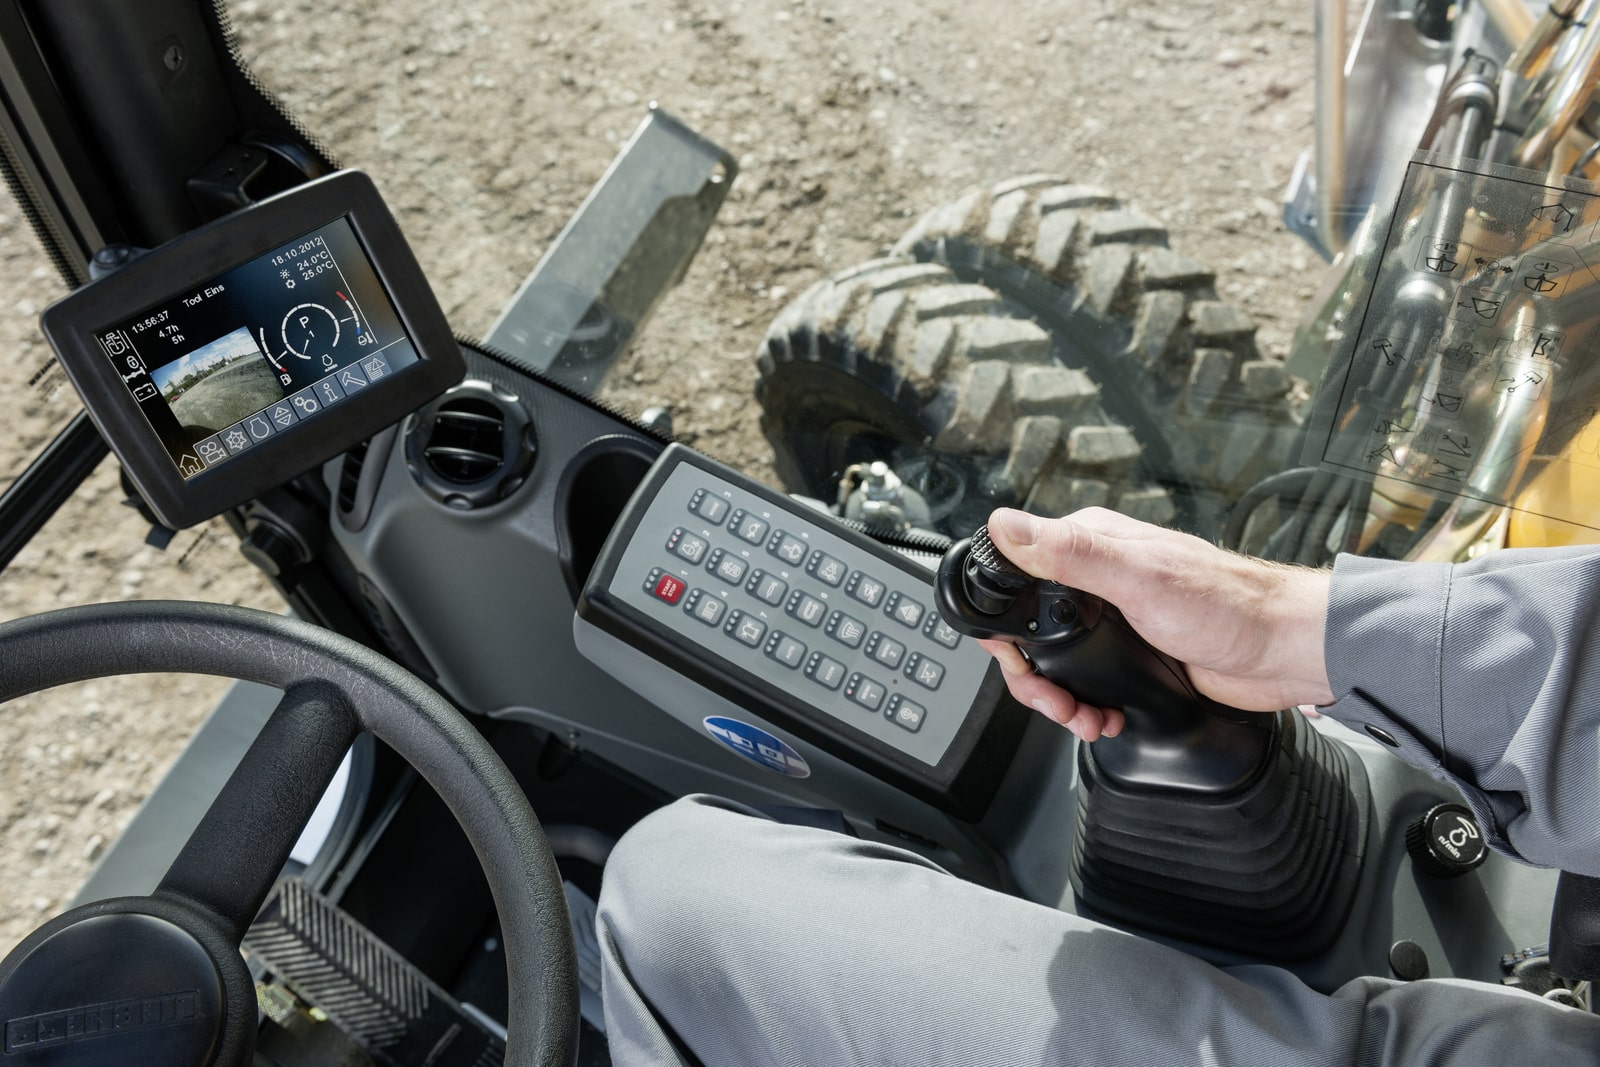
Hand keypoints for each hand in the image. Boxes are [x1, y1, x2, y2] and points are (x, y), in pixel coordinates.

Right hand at [976, 507, 1334, 740]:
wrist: (1283, 652)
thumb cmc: (1229, 606)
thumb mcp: (1140, 577)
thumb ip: (1071, 553)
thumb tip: (1006, 525)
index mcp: (1089, 545)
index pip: (1015, 573)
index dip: (1002, 622)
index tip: (1013, 655)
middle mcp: (1096, 577)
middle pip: (1029, 628)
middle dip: (1032, 674)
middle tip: (1052, 700)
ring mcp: (1113, 617)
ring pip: (1056, 660)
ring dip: (1058, 696)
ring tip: (1080, 717)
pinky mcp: (1131, 652)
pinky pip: (1088, 681)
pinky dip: (1087, 706)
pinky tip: (1104, 716)